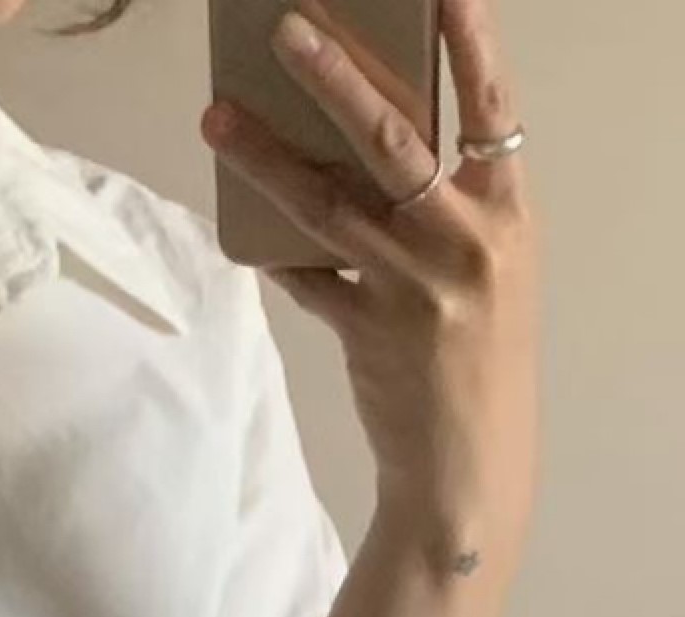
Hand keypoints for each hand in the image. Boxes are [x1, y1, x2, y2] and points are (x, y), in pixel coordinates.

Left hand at [203, 0, 536, 570]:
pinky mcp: (370, 331)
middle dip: (336, 77)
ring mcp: (417, 286)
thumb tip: (361, 153)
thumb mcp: (486, 271)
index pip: (491, 108)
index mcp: (507, 213)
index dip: (469, 42)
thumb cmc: (476, 358)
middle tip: (287, 28)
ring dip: (267, 157)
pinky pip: (305, 280)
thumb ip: (444, 211)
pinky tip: (240, 234)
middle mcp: (467, 240)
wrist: (468, 464)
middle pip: (394, 139)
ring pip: (328, 204)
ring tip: (218, 119)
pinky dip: (272, 255)